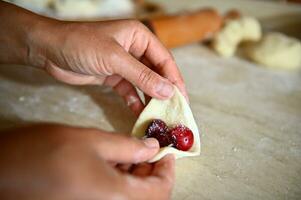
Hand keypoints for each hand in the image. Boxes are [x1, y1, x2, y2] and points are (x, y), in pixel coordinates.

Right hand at [0, 124, 174, 199]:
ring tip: (132, 150)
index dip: (167, 169)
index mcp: (117, 197)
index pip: (160, 190)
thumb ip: (129, 146)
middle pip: (147, 195)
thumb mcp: (94, 141)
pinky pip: (114, 196)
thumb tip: (153, 147)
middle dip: (151, 170)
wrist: (7, 170)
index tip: (167, 150)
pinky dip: (121, 180)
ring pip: (130, 195)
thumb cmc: (48, 153)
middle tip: (149, 147)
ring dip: (136, 174)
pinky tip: (115, 160)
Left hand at [29, 19, 186, 115]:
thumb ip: (142, 76)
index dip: (175, 80)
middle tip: (174, 111)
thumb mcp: (115, 59)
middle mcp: (134, 49)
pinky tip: (139, 113)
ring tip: (159, 115)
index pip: (164, 60)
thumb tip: (168, 91)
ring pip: (143, 83)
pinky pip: (129, 90)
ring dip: (150, 98)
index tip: (183, 99)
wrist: (48, 50)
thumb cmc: (81, 44)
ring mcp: (123, 63)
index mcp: (139, 37)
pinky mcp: (113, 76)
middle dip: (164, 91)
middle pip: (156, 72)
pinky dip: (134, 100)